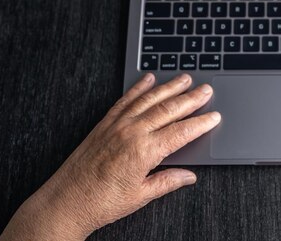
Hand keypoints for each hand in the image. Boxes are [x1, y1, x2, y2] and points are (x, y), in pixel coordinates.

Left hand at [0, 73, 219, 239]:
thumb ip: (168, 182)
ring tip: (185, 78)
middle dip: (191, 98)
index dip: (201, 123)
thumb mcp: (141, 196)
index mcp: (144, 152)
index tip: (214, 117)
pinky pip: (126, 99)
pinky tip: (148, 80)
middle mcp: (132, 133)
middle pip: (169, 109)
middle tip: (206, 90)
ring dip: (169, 87)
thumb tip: (189, 176)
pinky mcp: (104, 123)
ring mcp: (117, 125)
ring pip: (149, 99)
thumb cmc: (100, 202)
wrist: (66, 202)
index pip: (181, 132)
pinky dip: (139, 88)